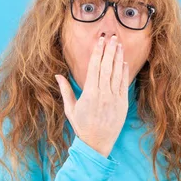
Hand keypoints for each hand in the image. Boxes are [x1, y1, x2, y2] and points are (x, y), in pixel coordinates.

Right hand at [55, 33, 129, 157]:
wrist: (97, 144)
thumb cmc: (82, 126)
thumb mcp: (70, 109)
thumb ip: (65, 90)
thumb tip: (57, 75)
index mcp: (89, 93)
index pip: (94, 67)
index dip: (98, 52)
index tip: (100, 41)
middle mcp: (103, 94)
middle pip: (107, 66)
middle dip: (110, 50)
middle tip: (113, 37)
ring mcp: (114, 99)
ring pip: (117, 73)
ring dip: (118, 58)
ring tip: (119, 45)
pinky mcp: (122, 104)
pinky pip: (123, 85)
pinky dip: (124, 73)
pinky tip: (123, 63)